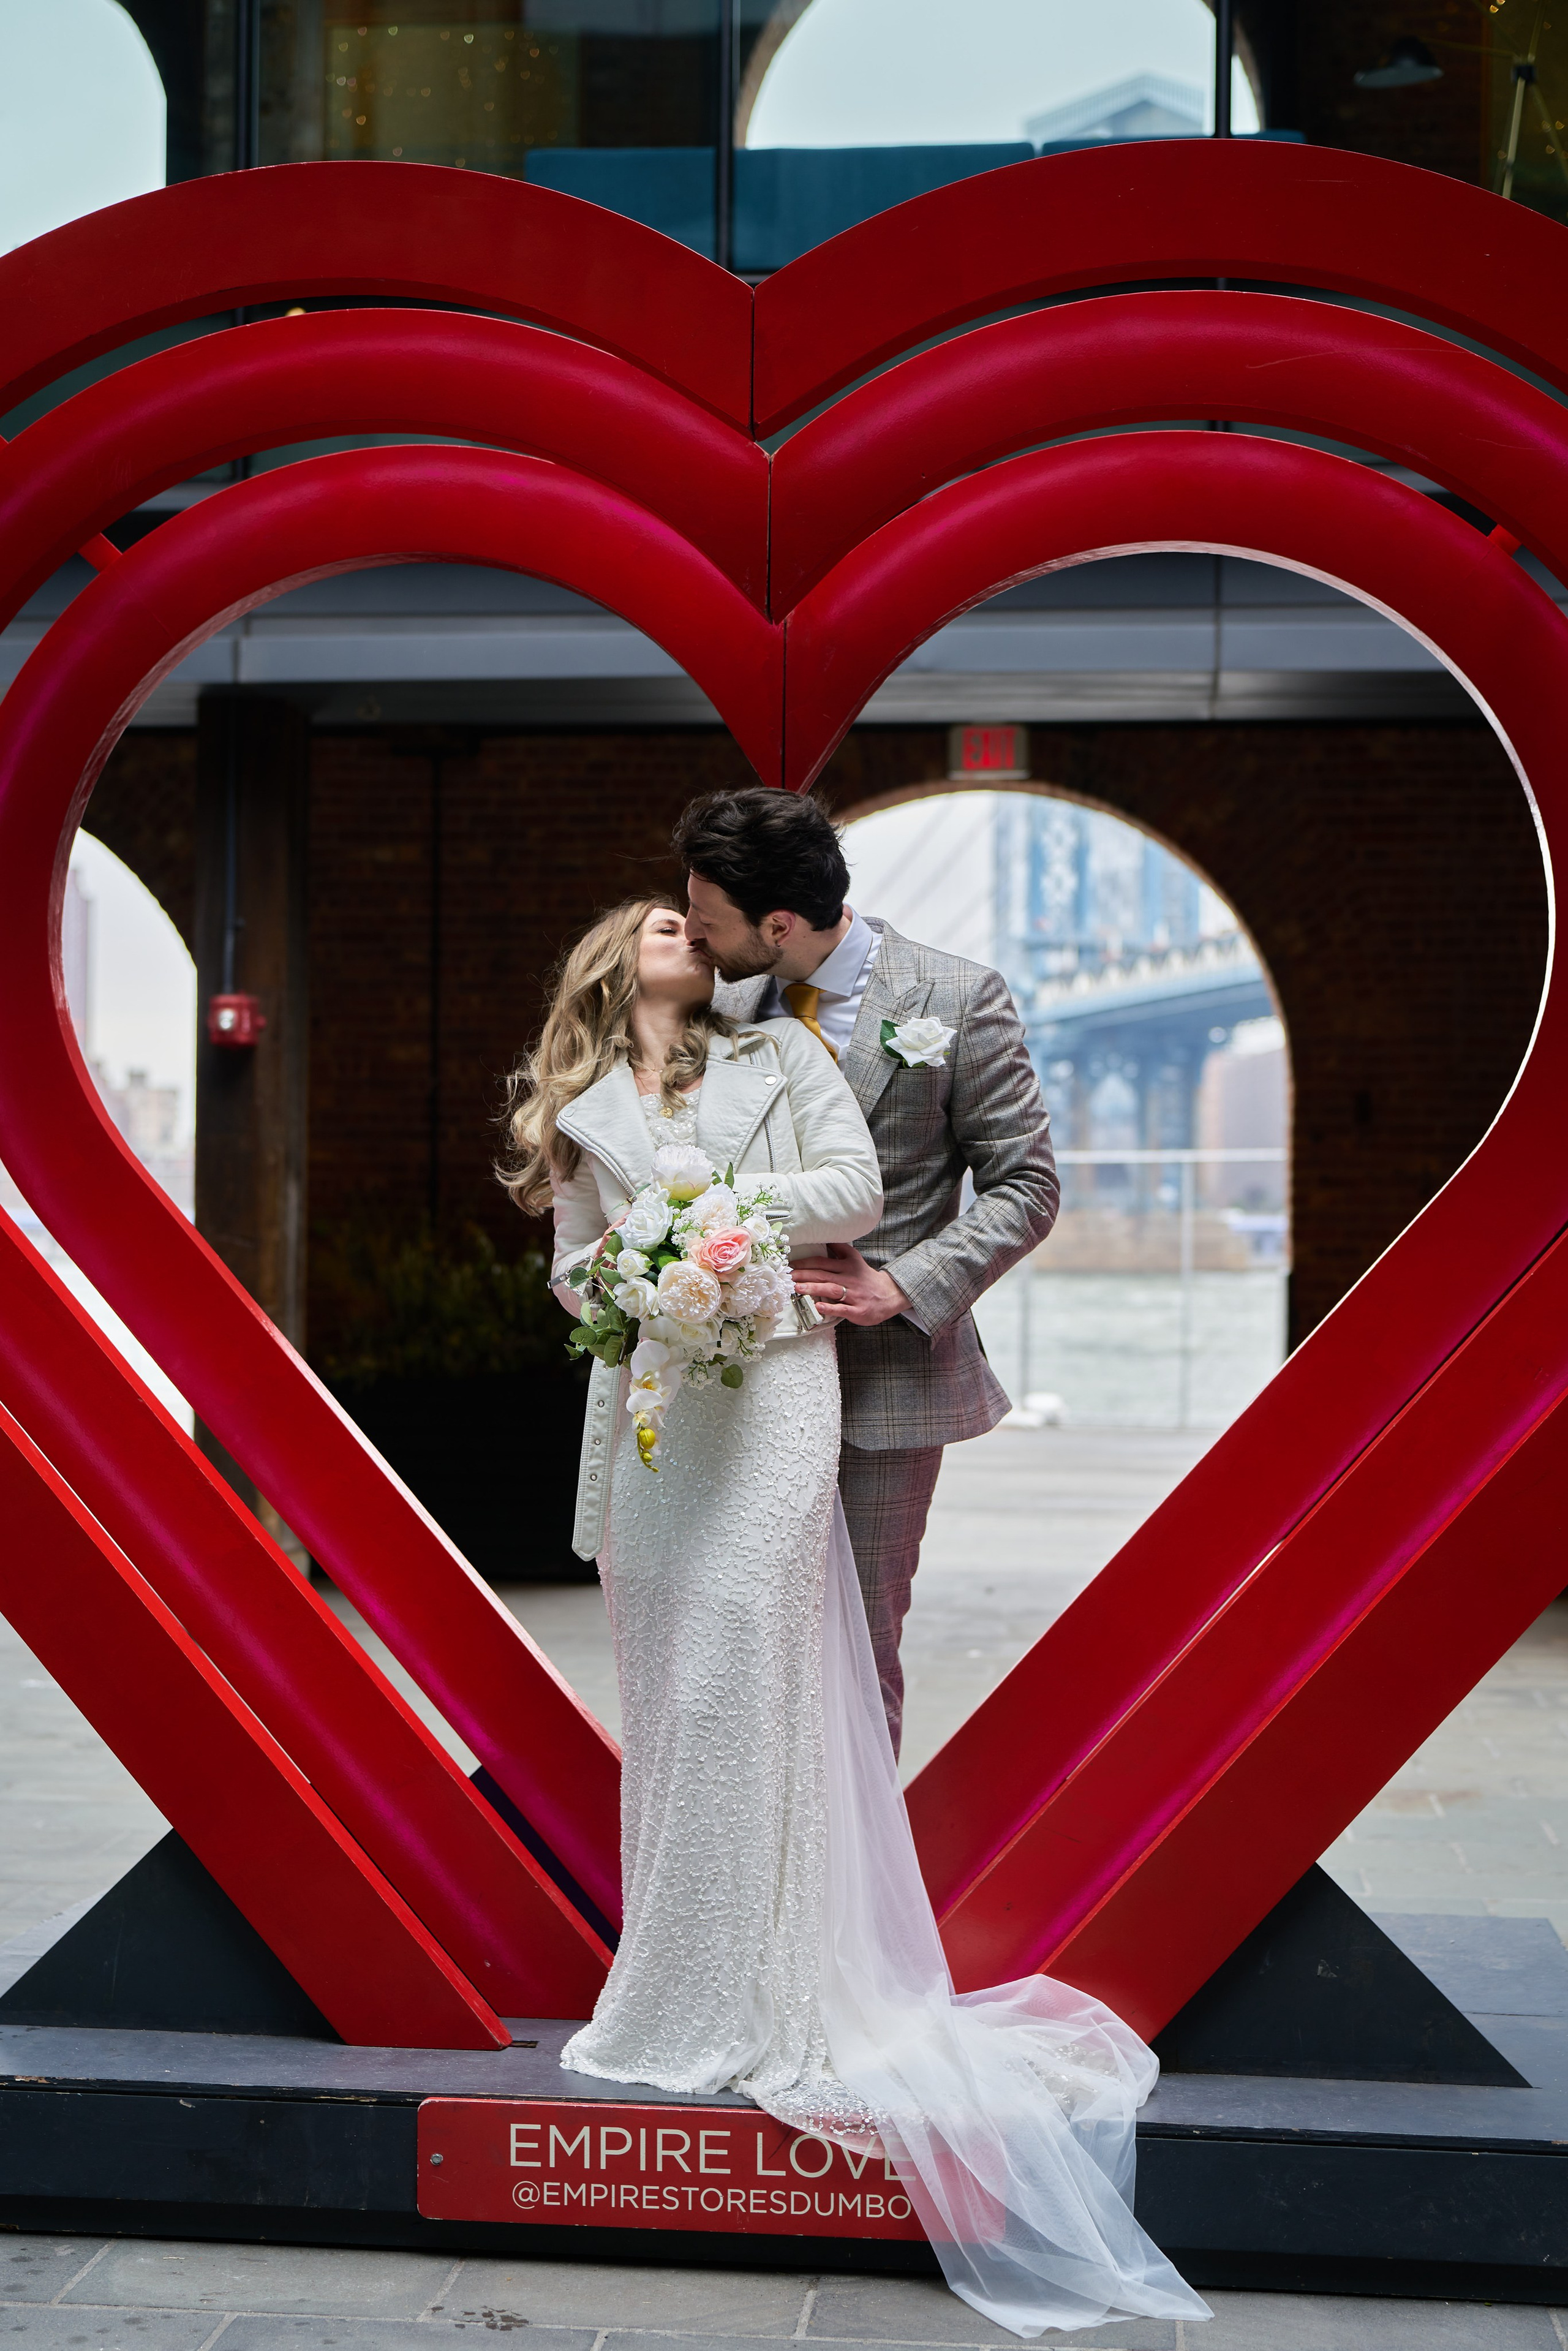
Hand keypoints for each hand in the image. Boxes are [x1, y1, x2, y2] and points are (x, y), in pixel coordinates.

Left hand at [792, 1241, 910, 1327]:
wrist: (889, 1294)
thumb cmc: (865, 1278)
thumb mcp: (854, 1259)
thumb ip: (839, 1249)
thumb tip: (825, 1236)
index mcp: (847, 1265)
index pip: (822, 1262)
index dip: (805, 1263)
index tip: (790, 1264)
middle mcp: (849, 1278)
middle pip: (823, 1275)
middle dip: (804, 1275)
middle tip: (787, 1276)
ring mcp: (854, 1295)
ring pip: (831, 1290)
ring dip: (813, 1289)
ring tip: (797, 1289)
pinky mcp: (858, 1310)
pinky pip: (842, 1308)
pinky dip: (830, 1308)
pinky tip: (818, 1306)